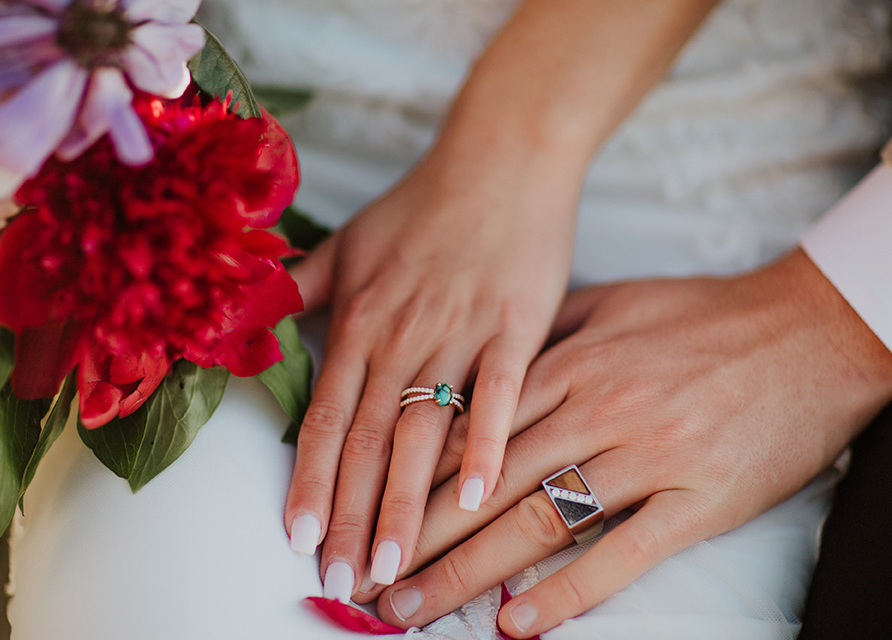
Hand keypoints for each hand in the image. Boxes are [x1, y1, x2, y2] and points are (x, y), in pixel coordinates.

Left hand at [283, 144, 578, 595]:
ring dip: (409, 503)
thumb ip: (297, 289)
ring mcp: (459, 333)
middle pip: (368, 441)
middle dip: (353, 516)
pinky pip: (499, 394)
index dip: (311, 482)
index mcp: (360, 321)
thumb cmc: (422, 206)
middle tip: (345, 579)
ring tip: (398, 565)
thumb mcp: (347, 242)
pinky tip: (478, 496)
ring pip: (424, 431)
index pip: (326, 418)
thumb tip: (248, 321)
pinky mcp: (515, 328)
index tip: (299, 539)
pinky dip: (487, 444)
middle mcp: (401, 336)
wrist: (499, 159)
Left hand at [361, 249, 891, 635]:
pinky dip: (567, 593)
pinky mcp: (697, 499)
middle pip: (486, 483)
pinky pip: (622, 555)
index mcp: (569, 362)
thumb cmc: (706, 315)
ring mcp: (646, 455)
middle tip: (366, 577)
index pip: (471, 429)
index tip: (368, 508)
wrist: (808, 330)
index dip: (410, 475)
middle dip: (418, 534)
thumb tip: (488, 357)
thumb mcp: (614, 302)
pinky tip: (518, 623)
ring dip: (467, 572)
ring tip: (413, 607)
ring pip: (537, 520)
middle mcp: (597, 408)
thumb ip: (546, 330)